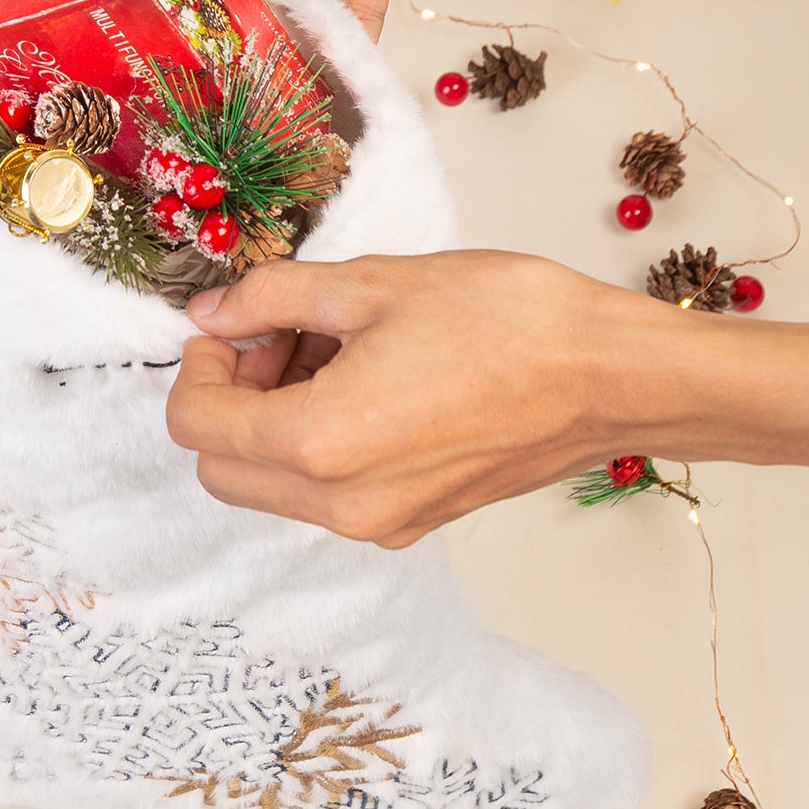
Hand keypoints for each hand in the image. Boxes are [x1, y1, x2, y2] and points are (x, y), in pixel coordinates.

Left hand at [165, 251, 644, 546]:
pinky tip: (366, 378)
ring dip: (272, 419)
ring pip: (272, 485)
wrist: (613, 378)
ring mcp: (379, 524)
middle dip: (227, 398)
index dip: (195, 366)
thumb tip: (211, 312)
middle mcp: (340, 505)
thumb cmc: (507, 322)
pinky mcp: (412, 523)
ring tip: (331, 346)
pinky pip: (326, 494)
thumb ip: (271, 297)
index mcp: (319, 444)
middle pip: (221, 469)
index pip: (196, 425)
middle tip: (275, 334)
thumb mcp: (373, 283)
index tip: (228, 323)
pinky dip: (318, 442)